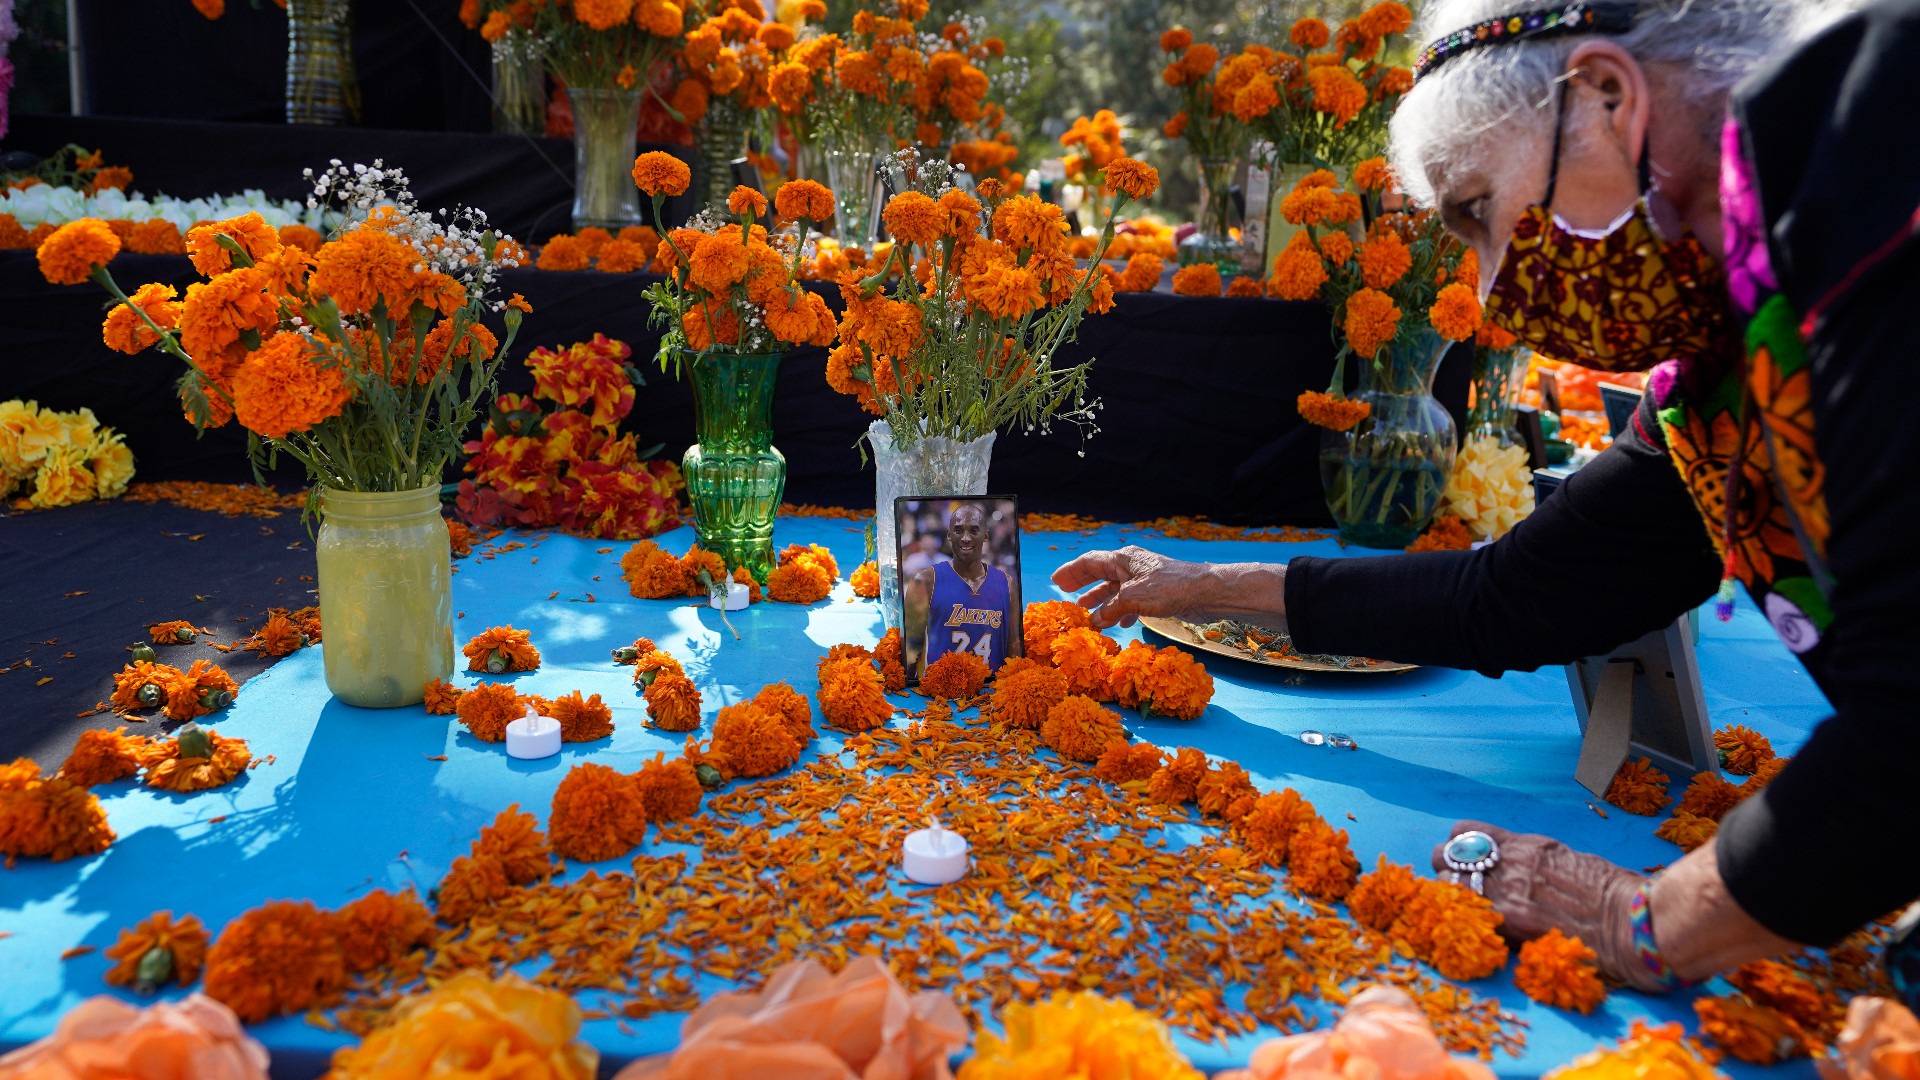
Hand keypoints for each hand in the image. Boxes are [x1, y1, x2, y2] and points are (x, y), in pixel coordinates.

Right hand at [1050, 546, 1227, 628]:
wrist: (1204, 592)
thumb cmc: (1168, 588)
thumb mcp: (1132, 599)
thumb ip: (1110, 610)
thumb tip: (1093, 621)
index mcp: (1123, 559)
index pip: (1090, 561)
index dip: (1071, 571)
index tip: (1056, 580)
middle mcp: (1131, 566)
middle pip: (1100, 573)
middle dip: (1083, 584)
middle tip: (1065, 594)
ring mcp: (1144, 579)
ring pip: (1115, 589)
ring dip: (1100, 600)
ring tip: (1086, 612)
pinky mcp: (1155, 593)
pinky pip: (1130, 601)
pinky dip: (1120, 611)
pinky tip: (1118, 623)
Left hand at [1432, 820, 1661, 990]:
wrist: (1634, 921)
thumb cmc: (1613, 894)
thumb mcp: (1570, 861)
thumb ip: (1537, 863)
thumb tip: (1518, 868)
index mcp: (1527, 845)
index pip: (1467, 831)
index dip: (1458, 845)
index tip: (1461, 857)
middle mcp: (1512, 863)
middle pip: (1449, 856)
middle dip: (1446, 869)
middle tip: (1454, 885)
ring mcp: (1509, 892)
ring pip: (1449, 884)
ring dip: (1449, 896)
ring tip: (1459, 909)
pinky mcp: (1512, 921)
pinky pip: (1467, 914)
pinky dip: (1462, 920)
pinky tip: (1469, 929)